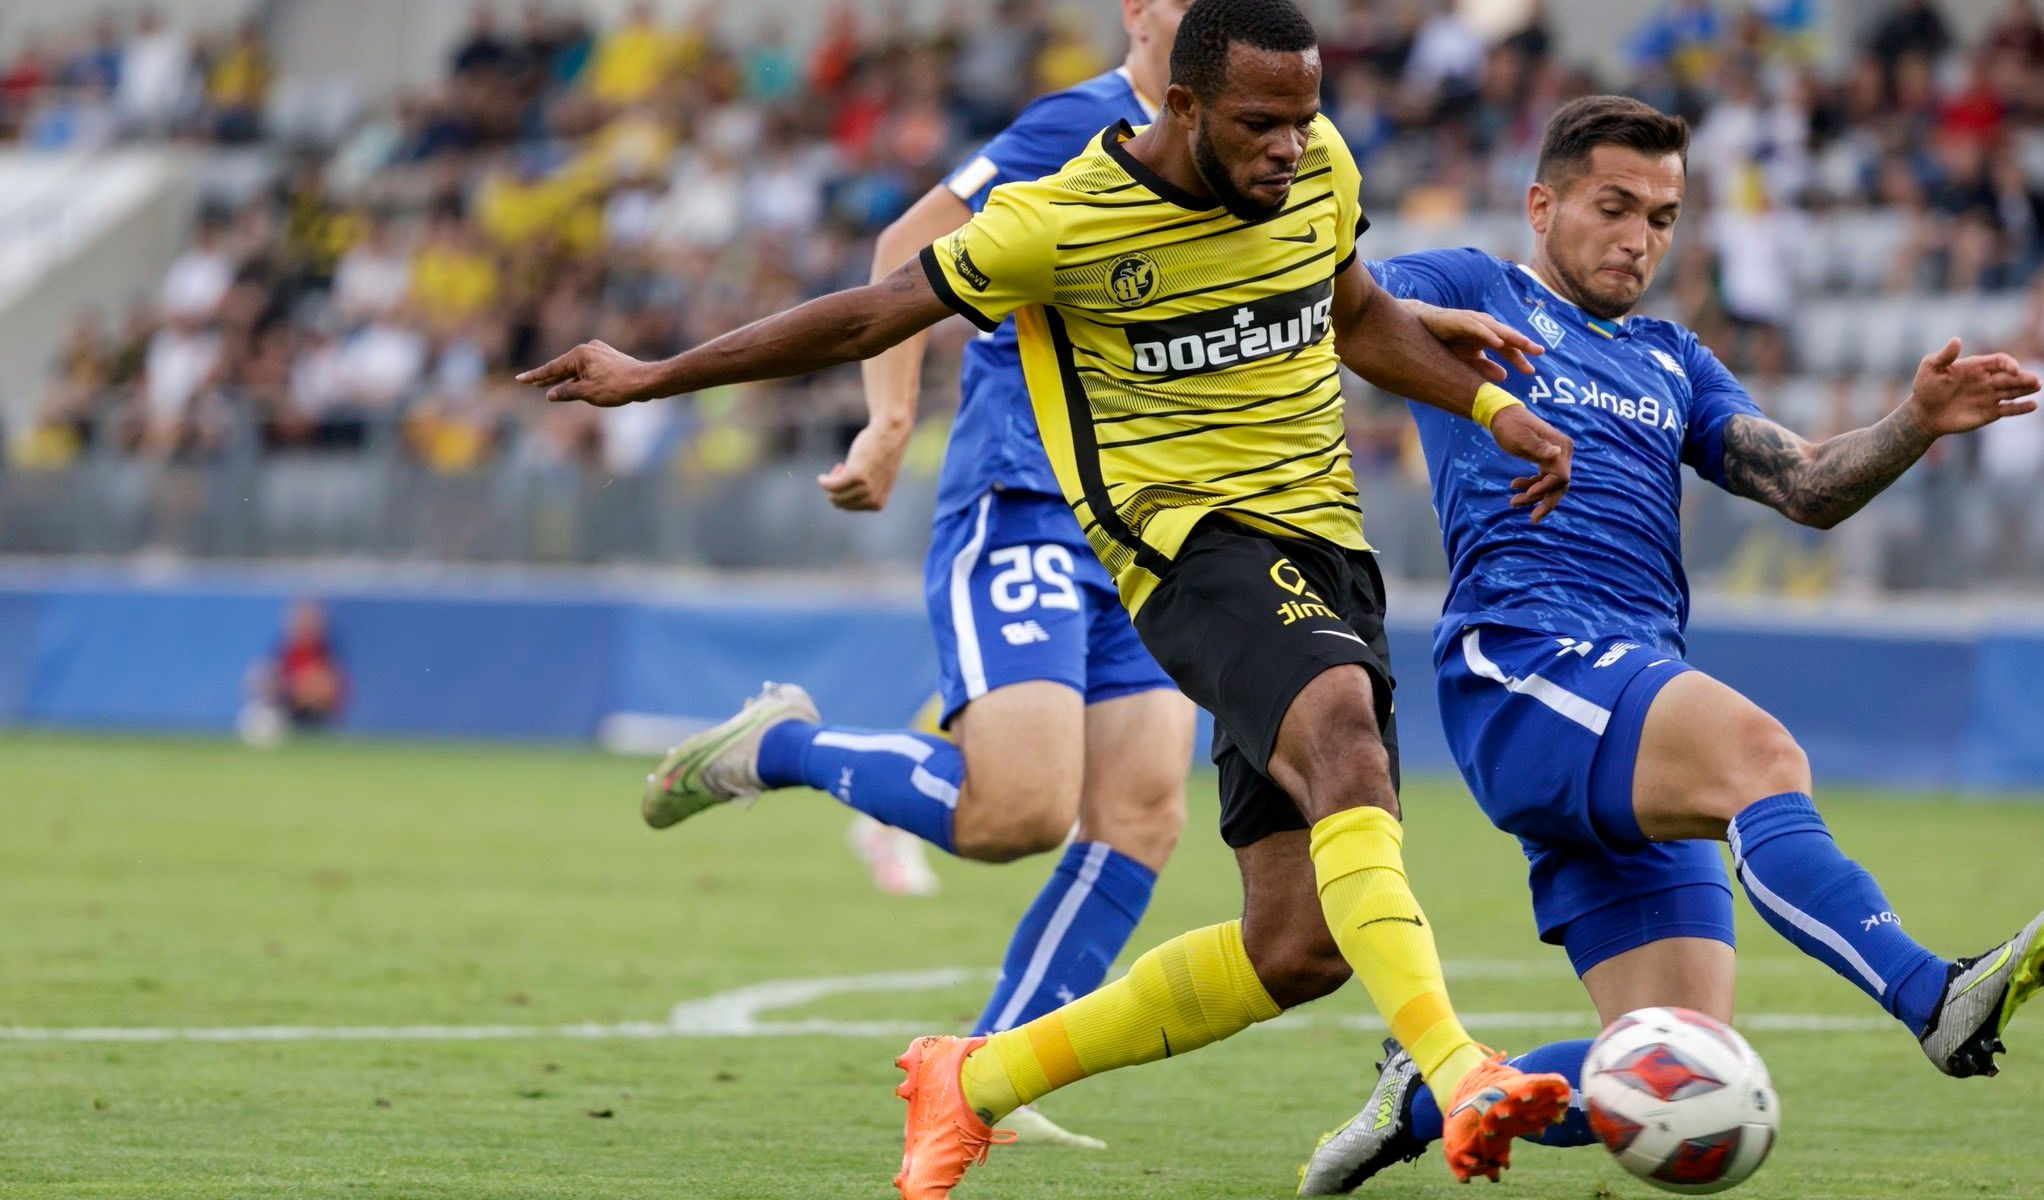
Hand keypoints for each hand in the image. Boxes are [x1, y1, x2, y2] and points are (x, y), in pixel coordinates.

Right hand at [516, 340, 657, 406]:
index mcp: (580, 354)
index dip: (535, 376)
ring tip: (545, 385)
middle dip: (547, 376)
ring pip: (575, 369)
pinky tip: (571, 385)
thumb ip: (566, 392)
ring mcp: (599, 353)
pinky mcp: (608, 359)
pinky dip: (577, 378)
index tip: (520, 380)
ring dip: (563, 379)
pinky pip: (587, 370)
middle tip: (529, 382)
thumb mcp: (587, 393)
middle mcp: (588, 349)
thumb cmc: (617, 386)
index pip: (552, 368)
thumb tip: (551, 394)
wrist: (645, 381)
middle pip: (562, 366)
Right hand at [818, 421, 911, 510]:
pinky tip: (821, 477)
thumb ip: (865, 492)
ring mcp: (864, 488)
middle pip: (841, 503)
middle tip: (842, 469)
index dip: (843, 494)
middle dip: (835, 489)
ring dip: (830, 484)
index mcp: (878, 503)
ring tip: (839, 467)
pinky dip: (823, 482)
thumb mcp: (876, 479)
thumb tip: (840, 500)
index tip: (848, 476)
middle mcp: (873, 499)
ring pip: (834, 496)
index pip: (851, 508)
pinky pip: (831, 485)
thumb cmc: (882, 453)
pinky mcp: (855, 476)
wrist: (890, 434)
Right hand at [1405, 300, 1541, 381]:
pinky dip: (1488, 334)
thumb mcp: (1465, 360)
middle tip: (1539, 352)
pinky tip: (1498, 342)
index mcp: (1486, 338)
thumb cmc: (1444, 343)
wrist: (1419, 327)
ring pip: (1496, 329)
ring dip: (1511, 336)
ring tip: (1525, 344)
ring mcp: (1472, 322)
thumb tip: (1505, 376)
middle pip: (1507, 336)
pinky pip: (1477, 327)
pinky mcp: (1459, 320)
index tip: (1531, 371)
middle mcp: (1483, 328)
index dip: (1519, 359)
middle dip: (1523, 343)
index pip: (1507, 348)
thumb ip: (1484, 367)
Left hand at [1490, 403, 1572, 521]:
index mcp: (1560, 446)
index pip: (1561, 476)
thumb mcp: (1521, 437)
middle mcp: (1562, 452)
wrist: (1502, 415)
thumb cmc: (1510, 425)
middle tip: (1533, 519)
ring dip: (1533, 496)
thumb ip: (1538, 447)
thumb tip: (1556, 453)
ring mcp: (1555, 457)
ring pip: (1550, 485)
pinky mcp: (1546, 460)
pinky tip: (1514, 486)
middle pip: (1559, 485)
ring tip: (1513, 502)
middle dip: (1546, 502)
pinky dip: (1530, 486)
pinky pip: (1543, 479)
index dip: (1546, 489)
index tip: (1527, 494)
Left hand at [1904, 337, 2039, 435]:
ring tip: (2037, 386)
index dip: (2008, 364)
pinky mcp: (1990, 412)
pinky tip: (2033, 405)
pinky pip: (2008, 409)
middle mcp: (1987, 380)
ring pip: (2013, 391)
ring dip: (2026, 389)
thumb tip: (1956, 340)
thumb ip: (1945, 356)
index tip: (2013, 370)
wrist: (1923, 413)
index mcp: (1977, 366)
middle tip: (2035, 380)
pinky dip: (2020, 408)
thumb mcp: (1931, 368)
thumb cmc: (1926, 387)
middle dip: (2023, 378)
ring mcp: (1990, 396)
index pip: (1999, 361)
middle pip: (2010, 377)